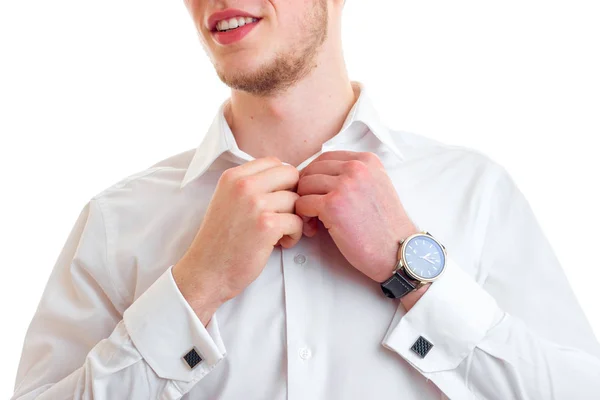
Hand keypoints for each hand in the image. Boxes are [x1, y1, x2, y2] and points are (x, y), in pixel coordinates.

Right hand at [173, 157, 302, 324]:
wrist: (206, 272)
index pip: (274, 162)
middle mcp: (243, 185)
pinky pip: (297, 221)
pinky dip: (293, 235)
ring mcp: (255, 204)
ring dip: (294, 218)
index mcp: (233, 176)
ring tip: (279, 234)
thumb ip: (251, 186)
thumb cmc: (220, 240)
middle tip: (286, 214)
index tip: (277, 200)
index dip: (283, 181)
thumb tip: (286, 178)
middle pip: (290, 174)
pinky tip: (280, 244)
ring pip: (296, 200)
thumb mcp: (228, 201)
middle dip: (293, 194)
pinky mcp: (266, 225)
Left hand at [295, 151, 417, 282]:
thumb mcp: (376, 186)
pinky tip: (314, 228)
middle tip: (313, 209)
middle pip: (312, 170)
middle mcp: (356, 168)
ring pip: (304, 185)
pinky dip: (303, 217)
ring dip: (304, 203)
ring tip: (315, 220)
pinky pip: (301, 203)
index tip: (316, 192)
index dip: (315, 176)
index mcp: (367, 161)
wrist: (398, 250)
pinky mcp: (332, 206)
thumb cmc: (386, 226)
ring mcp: (344, 186)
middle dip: (307, 190)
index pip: (325, 158)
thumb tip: (321, 174)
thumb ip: (353, 175)